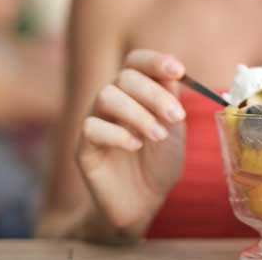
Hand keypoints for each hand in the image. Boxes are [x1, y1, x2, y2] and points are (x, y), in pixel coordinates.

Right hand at [76, 49, 186, 233]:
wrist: (145, 201)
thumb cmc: (160, 162)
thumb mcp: (174, 129)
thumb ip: (171, 101)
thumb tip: (173, 74)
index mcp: (136, 92)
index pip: (136, 61)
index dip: (154, 60)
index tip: (178, 70)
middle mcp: (112, 101)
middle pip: (124, 77)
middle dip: (154, 94)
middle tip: (176, 116)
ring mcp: (95, 121)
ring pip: (106, 96)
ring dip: (138, 114)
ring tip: (158, 136)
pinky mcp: (84, 148)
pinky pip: (91, 127)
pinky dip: (118, 134)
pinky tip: (136, 146)